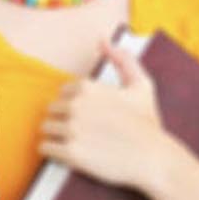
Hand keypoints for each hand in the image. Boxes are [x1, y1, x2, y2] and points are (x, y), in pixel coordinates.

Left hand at [39, 39, 173, 190]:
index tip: (89, 117)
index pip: (63, 93)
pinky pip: (45, 148)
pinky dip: (52, 152)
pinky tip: (67, 154)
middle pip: (52, 110)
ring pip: (45, 128)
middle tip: (82, 132)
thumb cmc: (146, 124)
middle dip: (63, 120)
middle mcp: (76, 106)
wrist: (153, 158)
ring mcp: (72, 129)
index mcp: (87, 88)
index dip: (75, 105)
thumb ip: (123, 60)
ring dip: (56, 135)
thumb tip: (103, 40)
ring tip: (74, 143)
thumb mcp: (141, 86)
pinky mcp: (70, 153)